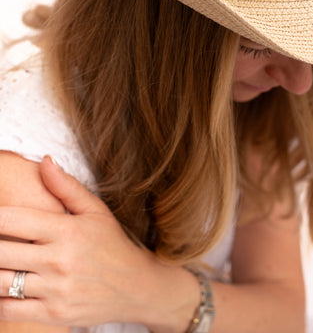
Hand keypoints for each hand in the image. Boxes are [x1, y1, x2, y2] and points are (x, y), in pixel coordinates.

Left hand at [0, 156, 197, 329]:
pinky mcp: (54, 315)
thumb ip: (66, 186)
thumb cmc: (112, 244)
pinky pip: (10, 310)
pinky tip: (2, 286)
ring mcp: (56, 290)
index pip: (13, 220)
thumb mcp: (95, 210)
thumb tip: (45, 161)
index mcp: (66, 230)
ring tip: (0, 260)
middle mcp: (59, 260)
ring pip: (1, 282)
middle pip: (1, 253)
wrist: (136, 287)